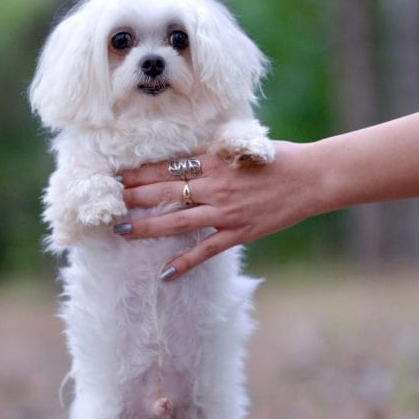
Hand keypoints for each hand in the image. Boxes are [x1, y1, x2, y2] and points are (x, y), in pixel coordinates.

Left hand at [116, 141, 320, 278]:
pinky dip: (184, 262)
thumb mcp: (242, 146)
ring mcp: (225, 211)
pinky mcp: (238, 232)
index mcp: (214, 160)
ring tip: (121, 230)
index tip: (115, 175)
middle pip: (164, 191)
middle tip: (106, 201)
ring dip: (146, 227)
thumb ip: (214, 152)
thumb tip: (188, 153)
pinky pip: (205, 250)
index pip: (166, 166)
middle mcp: (215, 185)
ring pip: (176, 220)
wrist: (312, 178)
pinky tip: (165, 273)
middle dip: (132, 197)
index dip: (138, 172)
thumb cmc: (279, 158)